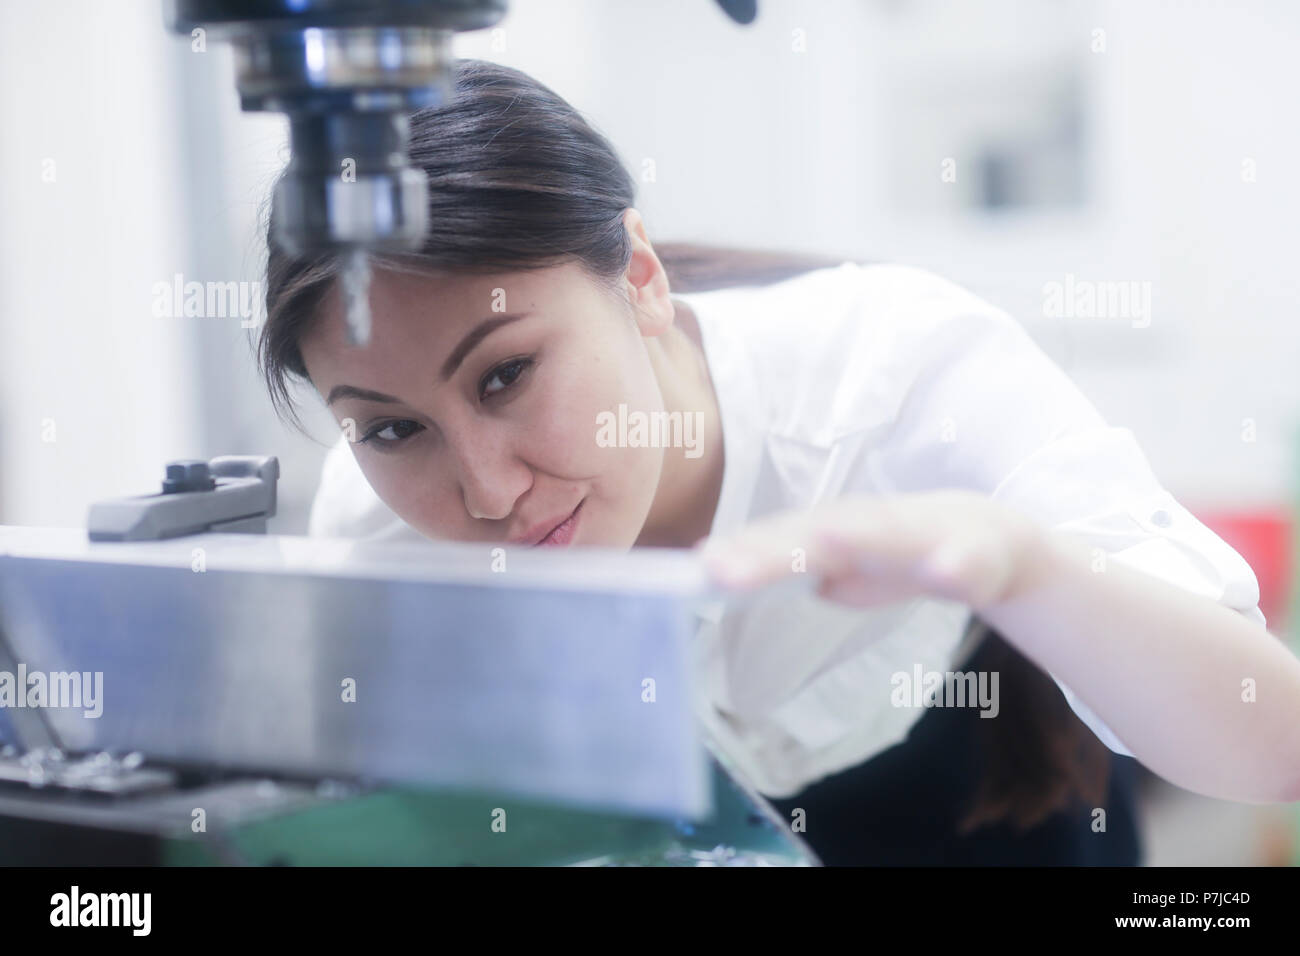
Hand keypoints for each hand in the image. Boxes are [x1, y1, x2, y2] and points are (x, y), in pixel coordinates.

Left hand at [695, 489, 1045, 611]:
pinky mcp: (976, 554)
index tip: (696, 568)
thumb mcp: (843, 570)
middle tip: (721, 569)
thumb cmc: (900, 555)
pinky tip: (946, 572)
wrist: (995, 541)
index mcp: (834, 531)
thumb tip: (742, 574)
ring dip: (857, 537)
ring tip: (823, 543)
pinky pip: (967, 562)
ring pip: (887, 533)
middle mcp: (871, 523)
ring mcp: (924, 534)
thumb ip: (798, 574)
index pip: (776, 541)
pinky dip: (956, 565)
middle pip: (813, 536)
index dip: (739, 554)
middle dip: (769, 553)